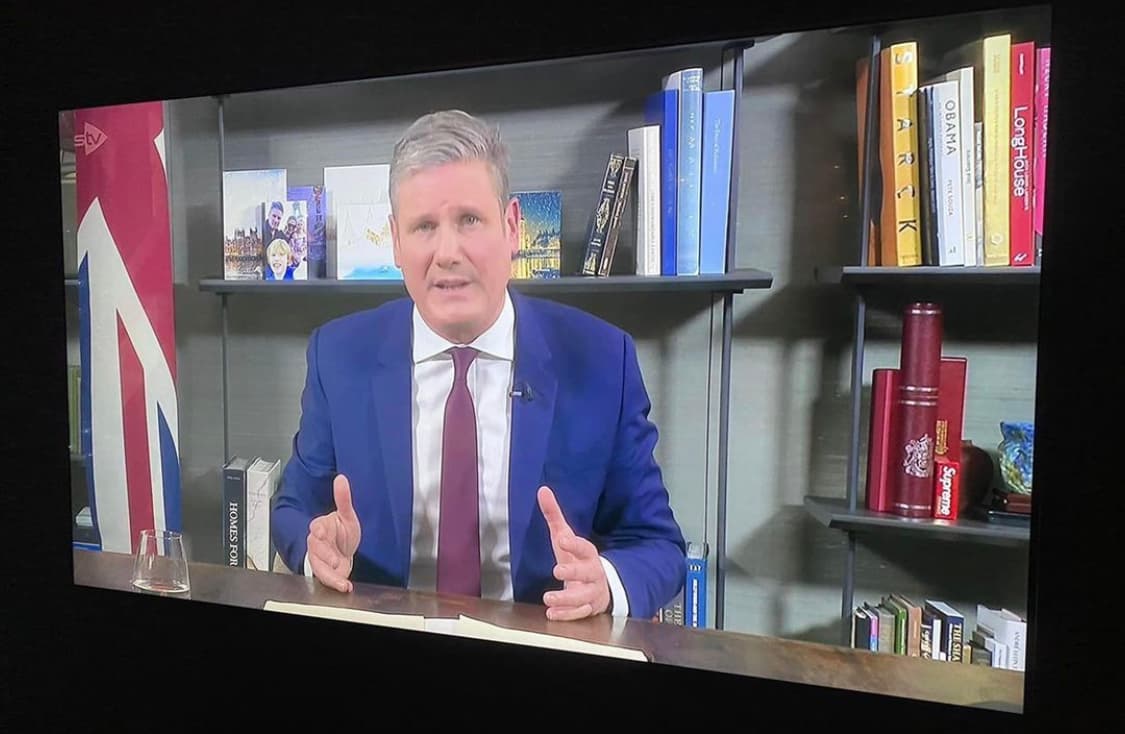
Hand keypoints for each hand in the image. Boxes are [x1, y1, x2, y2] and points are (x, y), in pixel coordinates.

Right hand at [307, 474, 361, 592]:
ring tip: (341, 578)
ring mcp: (319, 559)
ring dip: (330, 573)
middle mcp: (317, 543)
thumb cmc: (342, 532)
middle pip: (316, 548)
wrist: (344, 550)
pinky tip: (345, 585)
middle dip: (325, 554)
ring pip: (319, 566)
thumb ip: (343, 498)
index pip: (316, 527)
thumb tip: (341, 479)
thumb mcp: (347, 515)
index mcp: (321, 527)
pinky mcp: (324, 572)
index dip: (318, 530)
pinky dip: (335, 582)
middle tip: (336, 559)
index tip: (321, 531)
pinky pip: (326, 578)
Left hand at [537, 486, 609, 620]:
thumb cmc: (578, 559)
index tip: (562, 538)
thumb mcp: (565, 537)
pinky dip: (566, 614)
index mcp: (588, 555)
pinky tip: (552, 613)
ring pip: (584, 597)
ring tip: (549, 598)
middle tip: (557, 569)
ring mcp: (592, 592)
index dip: (574, 543)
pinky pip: (579, 614)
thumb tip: (542, 490)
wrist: (599, 586)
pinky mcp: (588, 608)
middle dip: (573, 571)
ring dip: (567, 598)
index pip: (584, 547)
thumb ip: (554, 515)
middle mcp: (593, 573)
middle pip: (587, 572)